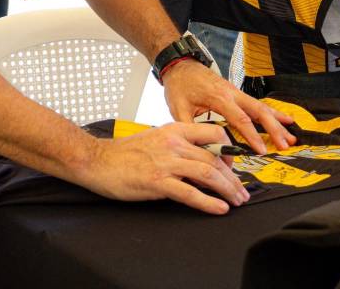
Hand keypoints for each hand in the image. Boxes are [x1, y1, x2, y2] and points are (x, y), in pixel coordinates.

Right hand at [79, 122, 249, 213]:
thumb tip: (200, 159)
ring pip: (208, 174)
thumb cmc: (125, 153)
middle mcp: (174, 143)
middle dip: (233, 178)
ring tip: (236, 201)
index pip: (215, 133)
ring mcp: (166, 162)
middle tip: (242, 192)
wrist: (98, 160)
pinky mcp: (158, 182)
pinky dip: (208, 202)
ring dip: (227, 190)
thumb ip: (179, 145)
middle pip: (215, 159)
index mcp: (175, 129)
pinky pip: (190, 193)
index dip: (230, 151)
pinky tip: (219, 209)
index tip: (235, 166)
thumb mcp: (156, 138)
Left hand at [161, 59, 295, 155]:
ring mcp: (236, 92)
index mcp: (219, 97)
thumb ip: (190, 129)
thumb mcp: (178, 108)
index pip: (240, 119)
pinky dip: (273, 113)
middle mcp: (232, 93)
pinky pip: (258, 104)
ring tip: (291, 136)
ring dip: (278, 122)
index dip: (252, 136)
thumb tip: (199, 150)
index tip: (262, 150)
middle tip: (284, 145)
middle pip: (259, 111)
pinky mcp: (237, 94)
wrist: (180, 65)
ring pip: (262, 107)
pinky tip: (285, 120)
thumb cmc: (179, 85)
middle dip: (274, 129)